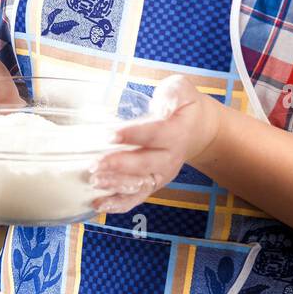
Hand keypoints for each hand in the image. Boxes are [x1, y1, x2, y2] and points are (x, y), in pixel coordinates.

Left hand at [88, 73, 221, 216]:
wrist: (197, 129)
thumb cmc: (182, 105)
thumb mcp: (181, 90)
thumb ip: (171, 95)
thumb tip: (162, 107)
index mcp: (177, 132)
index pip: (155, 134)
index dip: (133, 135)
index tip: (110, 134)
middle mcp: (171, 157)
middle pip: (145, 164)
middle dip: (119, 165)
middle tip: (95, 164)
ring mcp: (162, 173)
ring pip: (140, 184)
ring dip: (116, 185)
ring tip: (95, 181)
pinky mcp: (153, 183)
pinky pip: (137, 197)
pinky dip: (119, 204)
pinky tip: (99, 204)